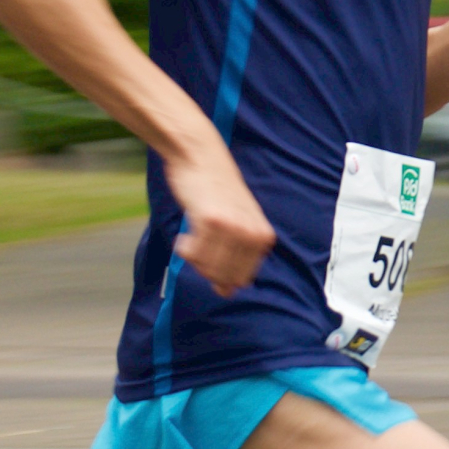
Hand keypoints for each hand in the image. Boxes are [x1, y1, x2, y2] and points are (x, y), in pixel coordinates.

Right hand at [164, 148, 273, 296]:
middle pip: (225, 277)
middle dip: (206, 270)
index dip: (222, 276)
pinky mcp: (211, 221)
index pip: (242, 279)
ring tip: (190, 241)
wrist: (200, 156)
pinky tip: (184, 238)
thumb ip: (236, 257)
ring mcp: (232, 228)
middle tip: (197, 249)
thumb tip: (226, 292)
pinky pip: (195, 254)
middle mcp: (252, 234)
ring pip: (209, 268)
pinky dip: (185, 251)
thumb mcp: (238, 222)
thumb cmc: (216, 189)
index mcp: (263, 237)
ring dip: (194, 260)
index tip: (209, 260)